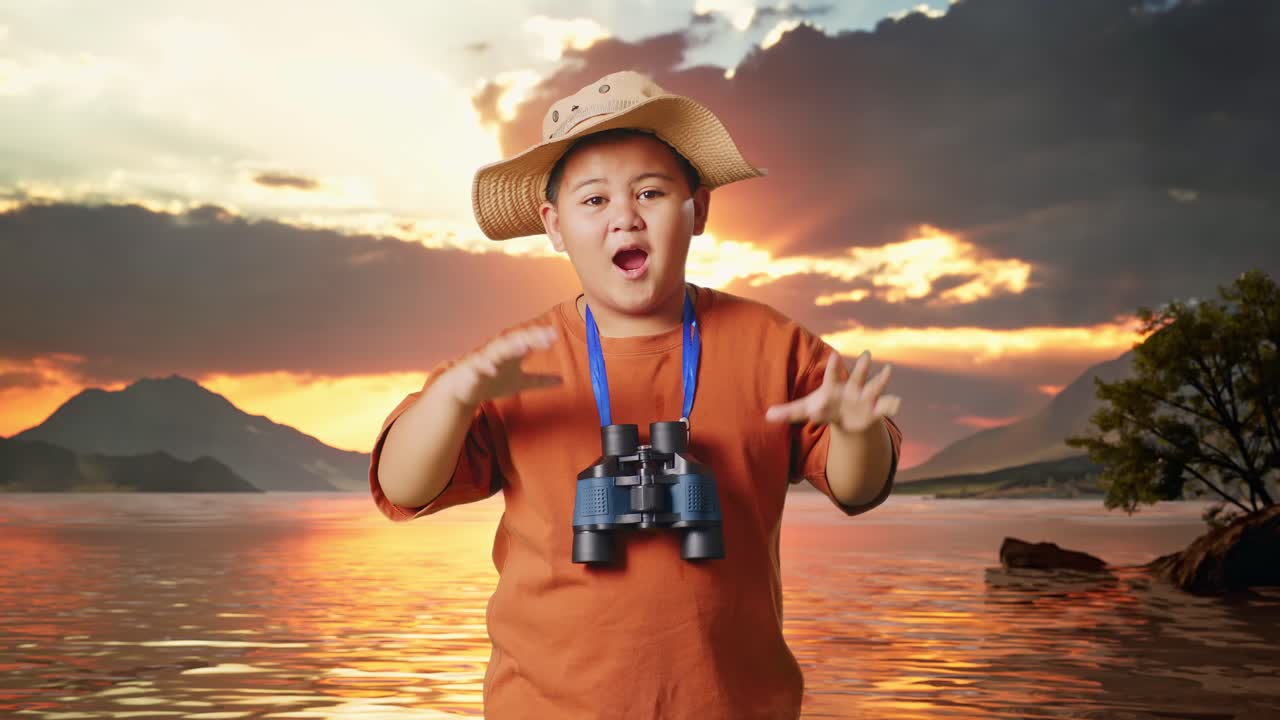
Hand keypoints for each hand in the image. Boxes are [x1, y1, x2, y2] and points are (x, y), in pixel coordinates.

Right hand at [442, 325, 562, 407]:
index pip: (528, 341)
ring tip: (523, 347)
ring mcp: (486, 360)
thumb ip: (540, 380)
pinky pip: (479, 367)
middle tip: (545, 337)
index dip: (540, 337)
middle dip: (529, 338)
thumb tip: (563, 381)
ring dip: (509, 348)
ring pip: (498, 351)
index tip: (554, 334)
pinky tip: (492, 370)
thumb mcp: (520, 382)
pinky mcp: (472, 371)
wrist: (464, 390)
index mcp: (512, 353)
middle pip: (515, 341)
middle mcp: (500, 352)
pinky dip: (485, 367)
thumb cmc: (493, 381)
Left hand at [765, 349, 900, 432]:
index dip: (834, 366)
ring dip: (882, 378)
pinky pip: (885, 406)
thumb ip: (788, 412)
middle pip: (857, 374)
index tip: (836, 355)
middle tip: (866, 354)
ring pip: (875, 385)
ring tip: (888, 370)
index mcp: (834, 386)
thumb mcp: (805, 410)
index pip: (833, 374)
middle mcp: (852, 387)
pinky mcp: (875, 410)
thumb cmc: (823, 408)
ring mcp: (865, 397)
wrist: (846, 417)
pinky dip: (892, 405)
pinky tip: (897, 404)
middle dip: (862, 366)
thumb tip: (766, 415)